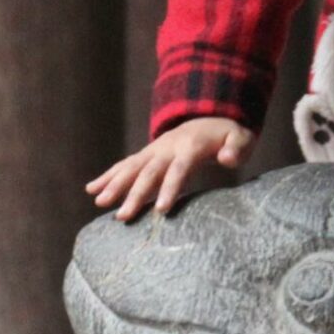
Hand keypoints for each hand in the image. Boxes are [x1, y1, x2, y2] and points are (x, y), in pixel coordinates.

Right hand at [87, 118, 253, 221]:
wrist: (210, 117)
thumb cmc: (228, 135)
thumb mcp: (241, 138)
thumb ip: (236, 148)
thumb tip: (227, 158)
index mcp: (190, 147)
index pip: (178, 169)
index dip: (169, 188)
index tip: (160, 209)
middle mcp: (167, 148)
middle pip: (149, 172)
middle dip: (134, 194)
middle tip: (122, 216)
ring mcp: (154, 151)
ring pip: (131, 168)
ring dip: (114, 184)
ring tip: (99, 202)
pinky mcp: (146, 155)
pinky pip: (125, 165)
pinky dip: (107, 176)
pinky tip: (91, 189)